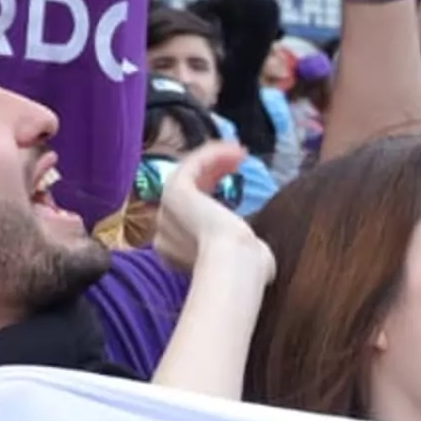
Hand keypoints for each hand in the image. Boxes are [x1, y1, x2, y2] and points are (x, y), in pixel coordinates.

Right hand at [150, 142, 274, 285]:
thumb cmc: (246, 269)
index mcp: (175, 253)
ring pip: (188, 176)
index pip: (188, 218)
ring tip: (241, 153)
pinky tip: (237, 150)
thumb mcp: (240, 260)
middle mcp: (164, 233)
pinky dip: (213, 153)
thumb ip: (238, 251)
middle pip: (187, 194)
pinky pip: (192, 164)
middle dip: (212, 175)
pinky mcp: (174, 190)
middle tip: (237, 164)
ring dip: (215, 160)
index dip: (209, 197)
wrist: (235, 263)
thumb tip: (256, 250)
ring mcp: (167, 210)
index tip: (232, 187)